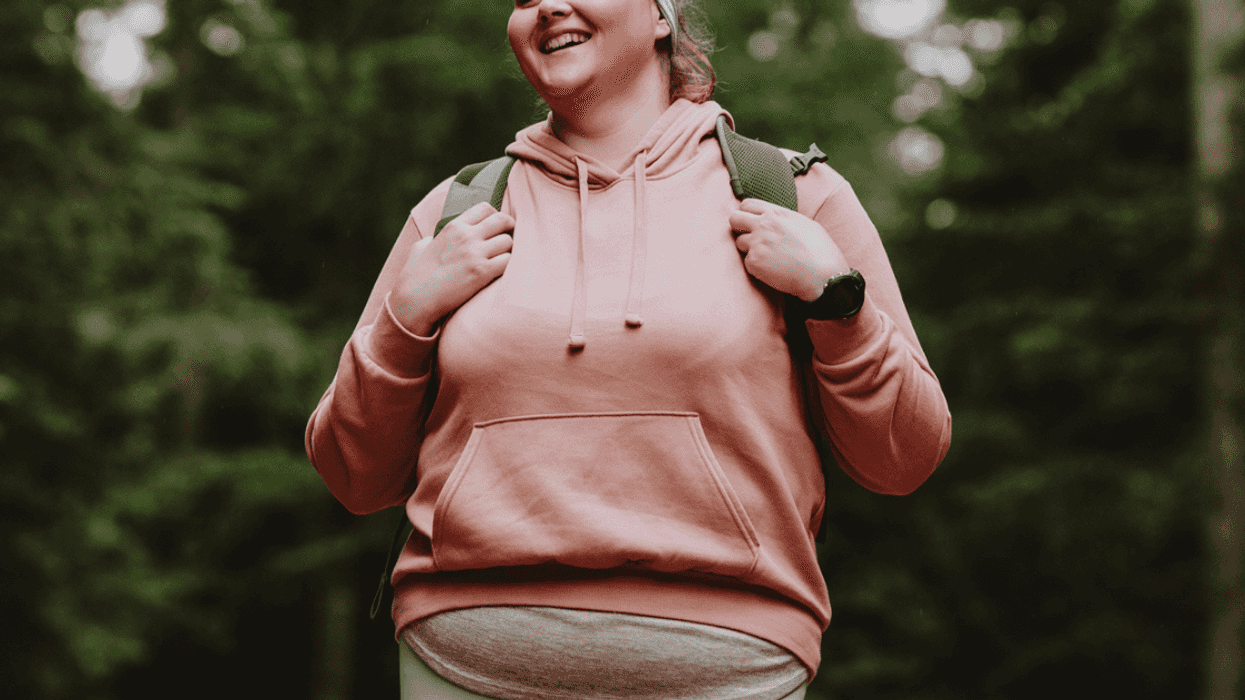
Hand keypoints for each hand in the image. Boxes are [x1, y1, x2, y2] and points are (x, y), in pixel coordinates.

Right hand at [390, 203, 513, 334]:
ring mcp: (476, 254)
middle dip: (509, 228)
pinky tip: (500, 272)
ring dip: (508, 250)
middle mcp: (467, 236)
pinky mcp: (483, 272)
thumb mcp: (421, 247)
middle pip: (503, 220)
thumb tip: (433, 240)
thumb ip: (433, 239)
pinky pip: (508, 261)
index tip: (495, 226)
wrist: (415, 299)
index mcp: (454, 226)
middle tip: (506, 240)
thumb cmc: (415, 275)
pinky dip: (508, 266)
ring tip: (501, 259)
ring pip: (508, 241)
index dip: (495, 216)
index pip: (485, 208)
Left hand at [728, 199, 849, 301]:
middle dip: (738, 228)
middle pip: (734, 219)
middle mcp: (763, 225)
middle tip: (750, 239)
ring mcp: (757, 243)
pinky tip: (772, 270)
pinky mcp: (753, 262)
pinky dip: (756, 267)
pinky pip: (746, 262)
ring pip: (739, 242)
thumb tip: (774, 218)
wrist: (822, 275)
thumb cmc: (820, 251)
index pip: (746, 205)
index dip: (746, 214)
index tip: (750, 223)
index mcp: (776, 213)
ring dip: (749, 250)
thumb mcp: (805, 224)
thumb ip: (784, 218)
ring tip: (770, 258)